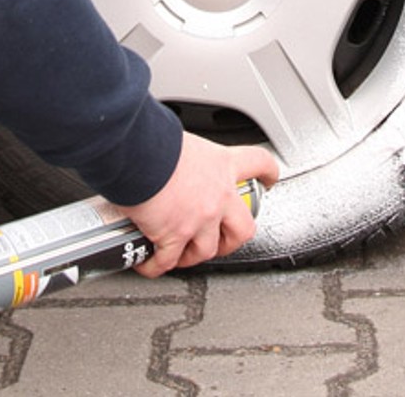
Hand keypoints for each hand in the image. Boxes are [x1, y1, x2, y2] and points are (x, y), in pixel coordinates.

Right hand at [120, 133, 279, 277]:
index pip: (257, 164)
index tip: (268, 181)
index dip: (267, 174)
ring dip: (193, 255)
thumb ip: (188, 155)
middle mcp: (217, 195)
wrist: (136, 153)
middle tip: (222, 240)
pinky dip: (157, 265)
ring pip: (207, 250)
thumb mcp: (182, 140)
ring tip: (180, 254)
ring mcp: (199, 219)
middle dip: (232, 239)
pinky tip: (149, 263)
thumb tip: (171, 155)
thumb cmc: (154, 139)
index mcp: (221, 164)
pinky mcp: (175, 236)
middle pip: (243, 227)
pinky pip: (168, 260)